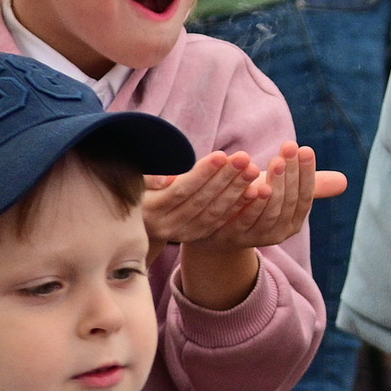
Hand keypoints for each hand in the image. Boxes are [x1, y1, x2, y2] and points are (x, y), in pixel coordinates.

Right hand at [144, 154, 262, 247]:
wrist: (138, 219)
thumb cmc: (138, 189)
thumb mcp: (135, 181)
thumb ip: (149, 178)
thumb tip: (169, 179)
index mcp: (151, 210)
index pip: (181, 190)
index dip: (203, 173)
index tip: (222, 155)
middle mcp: (166, 226)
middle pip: (201, 201)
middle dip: (225, 178)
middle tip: (245, 159)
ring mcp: (182, 234)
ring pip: (214, 212)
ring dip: (236, 191)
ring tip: (253, 170)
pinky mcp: (196, 236)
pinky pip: (221, 221)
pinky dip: (239, 206)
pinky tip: (255, 191)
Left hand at [190, 148, 346, 252]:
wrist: (217, 229)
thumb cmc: (256, 202)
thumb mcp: (283, 191)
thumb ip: (309, 186)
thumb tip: (344, 181)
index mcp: (293, 222)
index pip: (305, 196)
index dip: (306, 172)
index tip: (305, 149)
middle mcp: (278, 233)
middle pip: (289, 200)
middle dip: (290, 172)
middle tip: (290, 147)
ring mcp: (256, 237)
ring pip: (270, 208)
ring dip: (275, 183)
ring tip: (275, 160)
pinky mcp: (233, 237)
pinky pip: (244, 216)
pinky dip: (250, 199)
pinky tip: (252, 181)